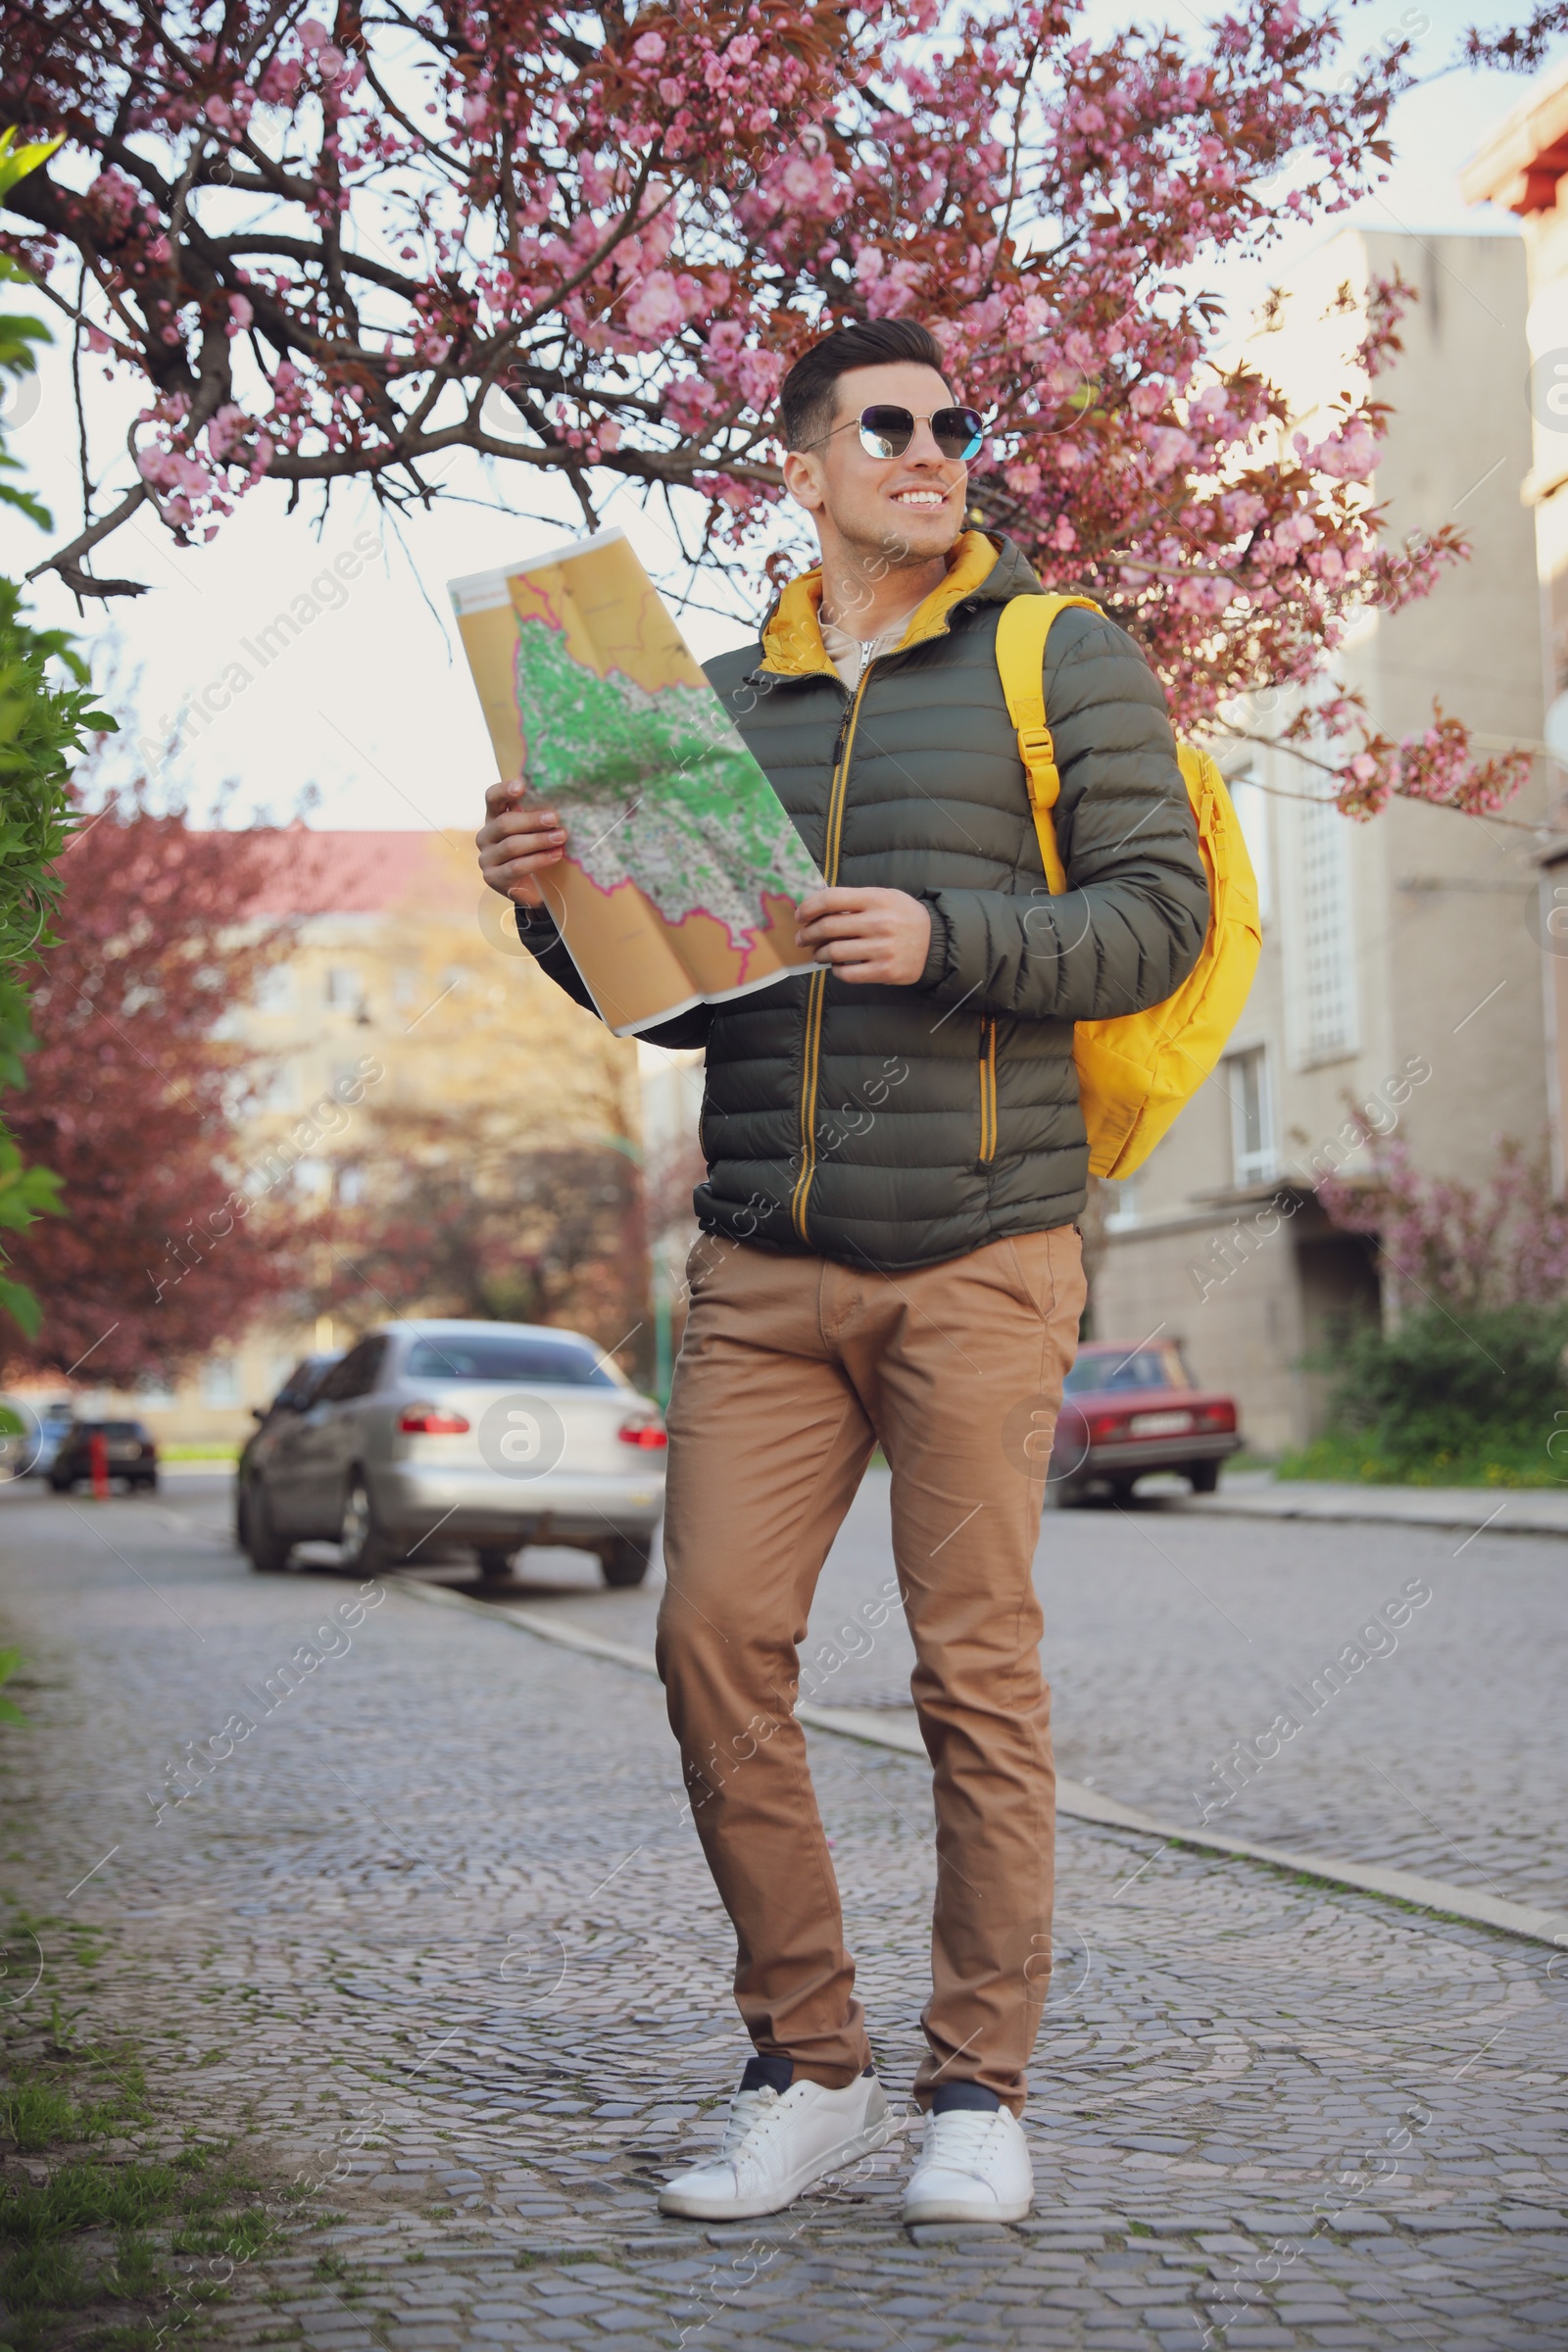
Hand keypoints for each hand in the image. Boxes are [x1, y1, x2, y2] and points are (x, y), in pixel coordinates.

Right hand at [476, 775, 566, 906]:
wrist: (536, 889)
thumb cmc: (537, 852)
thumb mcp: (536, 831)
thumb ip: (539, 816)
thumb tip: (561, 799)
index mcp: (494, 818)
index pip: (492, 798)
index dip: (504, 790)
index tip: (521, 786)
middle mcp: (486, 836)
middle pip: (504, 823)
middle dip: (531, 820)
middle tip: (554, 817)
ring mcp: (486, 858)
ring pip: (511, 845)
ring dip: (539, 840)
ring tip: (561, 837)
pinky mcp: (493, 878)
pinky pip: (517, 866)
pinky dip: (539, 859)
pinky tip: (556, 855)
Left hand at [794, 886, 932, 984]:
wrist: (936, 940)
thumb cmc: (903, 916)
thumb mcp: (884, 897)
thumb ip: (854, 900)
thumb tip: (816, 906)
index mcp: (876, 899)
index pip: (831, 899)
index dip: (809, 907)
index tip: (800, 915)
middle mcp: (879, 922)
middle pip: (828, 927)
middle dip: (807, 934)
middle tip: (802, 938)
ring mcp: (882, 948)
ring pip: (834, 952)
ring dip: (819, 954)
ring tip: (817, 954)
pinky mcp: (885, 971)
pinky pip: (848, 973)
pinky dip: (836, 970)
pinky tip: (837, 966)